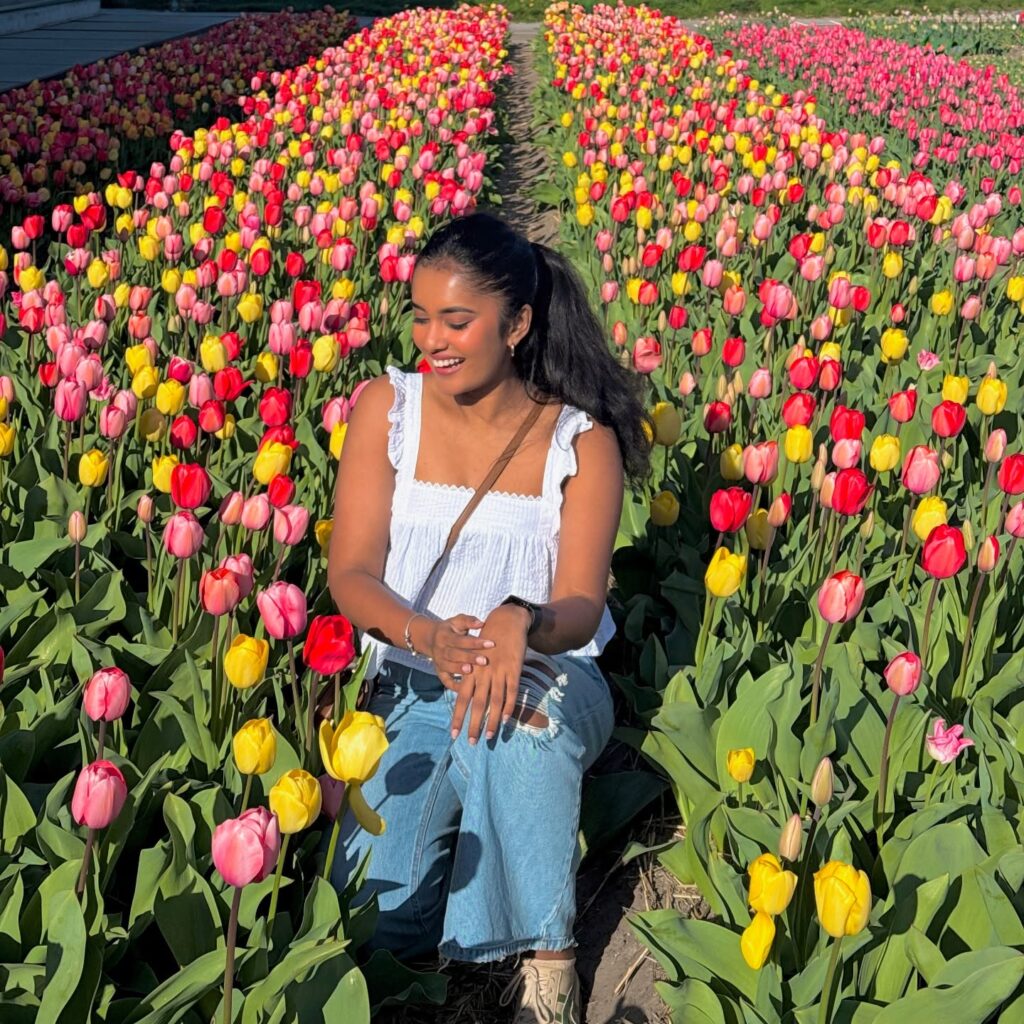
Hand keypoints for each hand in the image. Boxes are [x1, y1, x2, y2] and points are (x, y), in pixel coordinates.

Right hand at [422, 614, 495, 690]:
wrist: (431, 638)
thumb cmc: (451, 629)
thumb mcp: (457, 621)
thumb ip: (469, 621)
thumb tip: (482, 623)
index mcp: (445, 635)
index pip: (461, 640)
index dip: (475, 642)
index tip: (491, 644)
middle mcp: (440, 649)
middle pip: (454, 654)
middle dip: (469, 658)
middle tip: (484, 660)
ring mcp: (439, 661)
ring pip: (448, 667)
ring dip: (460, 670)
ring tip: (472, 671)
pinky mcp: (439, 671)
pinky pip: (445, 680)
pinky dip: (453, 685)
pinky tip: (465, 689)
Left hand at [450, 604, 530, 744]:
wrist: (506, 621)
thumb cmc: (489, 641)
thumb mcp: (476, 657)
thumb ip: (474, 677)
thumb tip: (470, 698)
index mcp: (471, 671)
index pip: (461, 698)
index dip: (457, 717)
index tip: (453, 734)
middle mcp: (483, 673)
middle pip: (477, 704)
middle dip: (473, 725)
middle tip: (471, 743)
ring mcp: (499, 672)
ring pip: (494, 701)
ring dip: (491, 721)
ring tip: (488, 737)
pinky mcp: (514, 669)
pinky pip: (511, 691)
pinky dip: (509, 707)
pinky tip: (505, 720)